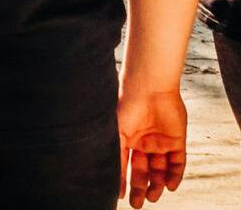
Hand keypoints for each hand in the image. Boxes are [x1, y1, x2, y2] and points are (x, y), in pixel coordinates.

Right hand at [119, 82, 185, 203]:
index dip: (124, 181)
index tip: (121, 196)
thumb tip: (110, 179)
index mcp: (126, 139)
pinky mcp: (177, 141)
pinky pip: (177, 162)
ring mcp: (161, 142)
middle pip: (143, 170)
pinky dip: (175, 175)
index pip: (126, 165)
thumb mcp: (115, 133)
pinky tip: (170, 186)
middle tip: (138, 203)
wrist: (148, 88)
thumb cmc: (125, 106)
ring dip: (157, 184)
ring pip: (160, 169)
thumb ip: (115, 156)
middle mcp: (144, 142)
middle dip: (141, 187)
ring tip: (153, 196)